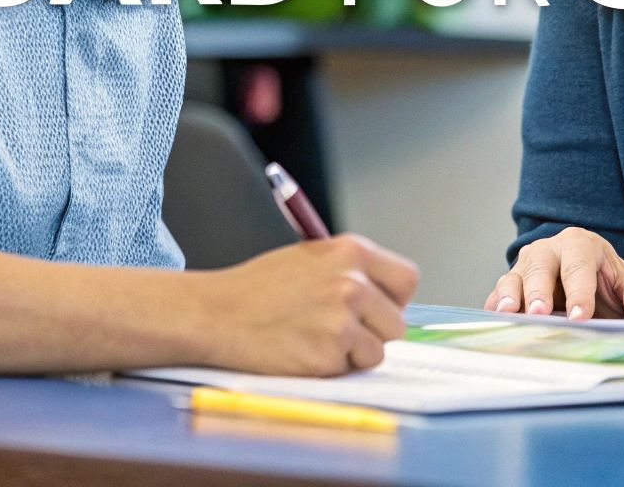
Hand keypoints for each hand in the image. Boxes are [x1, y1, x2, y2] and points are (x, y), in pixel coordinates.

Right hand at [195, 234, 419, 375]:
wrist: (216, 313)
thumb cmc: (258, 288)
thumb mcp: (311, 258)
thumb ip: (351, 272)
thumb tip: (386, 299)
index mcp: (352, 251)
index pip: (407, 279)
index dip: (393, 299)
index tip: (376, 309)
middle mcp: (352, 282)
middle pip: (397, 323)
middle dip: (374, 333)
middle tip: (338, 331)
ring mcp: (342, 318)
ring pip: (378, 351)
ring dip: (353, 354)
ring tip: (316, 339)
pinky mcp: (329, 352)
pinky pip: (351, 370)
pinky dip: (332, 368)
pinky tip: (303, 352)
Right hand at [483, 227, 623, 320]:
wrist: (588, 285)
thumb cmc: (608, 283)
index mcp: (580, 244)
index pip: (578, 266)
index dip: (579, 292)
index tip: (581, 317)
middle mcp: (548, 250)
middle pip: (540, 267)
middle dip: (539, 291)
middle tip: (539, 313)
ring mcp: (524, 267)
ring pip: (513, 278)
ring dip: (510, 296)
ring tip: (509, 313)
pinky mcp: (510, 286)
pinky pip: (497, 295)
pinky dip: (495, 308)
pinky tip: (495, 323)